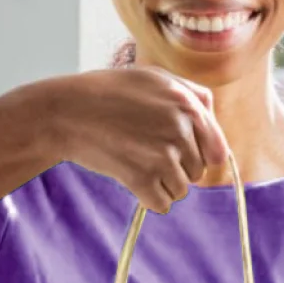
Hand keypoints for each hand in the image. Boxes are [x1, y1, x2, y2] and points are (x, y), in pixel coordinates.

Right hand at [48, 66, 228, 215]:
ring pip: (180, 190)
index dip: (201, 157)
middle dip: (176, 168)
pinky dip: (149, 199)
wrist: (66, 112)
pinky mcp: (142, 179)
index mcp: (187, 104)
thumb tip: (215, 123)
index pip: (217, 150)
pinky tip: (132, 180)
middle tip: (146, 154)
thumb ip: (191, 95)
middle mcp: (180, 129)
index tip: (181, 156)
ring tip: (136, 164)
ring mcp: (162, 155)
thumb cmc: (108, 93)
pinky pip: (161, 204)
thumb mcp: (154, 78)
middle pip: (197, 172)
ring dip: (161, 184)